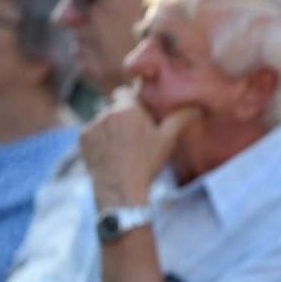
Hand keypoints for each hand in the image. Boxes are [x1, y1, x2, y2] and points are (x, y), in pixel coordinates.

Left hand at [79, 88, 198, 207]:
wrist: (121, 188)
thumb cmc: (146, 164)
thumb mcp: (167, 141)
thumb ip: (180, 119)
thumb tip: (198, 108)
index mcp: (128, 109)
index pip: (124, 93)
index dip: (131, 103)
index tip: (137, 116)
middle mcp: (107, 112)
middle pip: (114, 109)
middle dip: (121, 118)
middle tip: (132, 138)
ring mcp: (92, 125)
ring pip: (102, 121)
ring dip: (109, 129)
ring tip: (120, 150)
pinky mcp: (82, 138)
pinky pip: (91, 134)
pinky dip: (98, 141)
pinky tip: (109, 154)